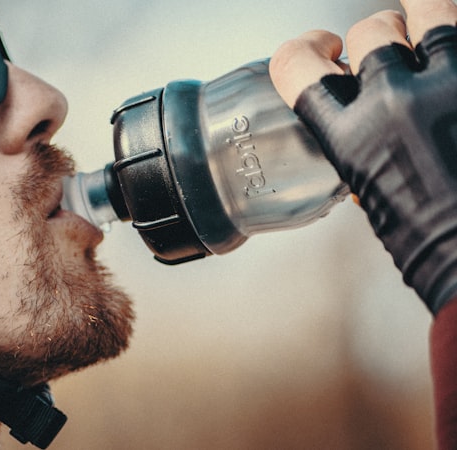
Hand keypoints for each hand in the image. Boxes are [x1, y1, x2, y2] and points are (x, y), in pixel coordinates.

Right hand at [269, 0, 456, 313]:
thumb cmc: (429, 242)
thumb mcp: (371, 192)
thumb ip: (360, 147)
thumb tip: (363, 127)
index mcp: (349, 135)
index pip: (296, 64)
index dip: (303, 50)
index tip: (322, 50)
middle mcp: (393, 100)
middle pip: (372, 30)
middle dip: (380, 38)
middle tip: (394, 53)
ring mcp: (450, 84)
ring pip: (430, 10)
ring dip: (429, 21)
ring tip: (436, 37)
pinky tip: (455, 65)